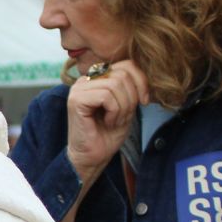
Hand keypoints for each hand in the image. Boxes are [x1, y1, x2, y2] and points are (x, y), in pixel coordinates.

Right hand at [64, 58, 148, 183]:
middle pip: (122, 74)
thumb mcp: (127, 105)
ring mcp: (79, 88)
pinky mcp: (76, 99)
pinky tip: (107, 122)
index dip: (141, 81)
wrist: (93, 157)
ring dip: (123, 108)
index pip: (126, 64)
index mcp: (97, 77)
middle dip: (131, 98)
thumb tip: (145, 73)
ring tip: (115, 121)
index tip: (144, 102)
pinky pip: (106, 96)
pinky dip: (114, 111)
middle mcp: (86, 79)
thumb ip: (131, 86)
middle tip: (124, 117)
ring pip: (116, 85)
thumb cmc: (108, 133)